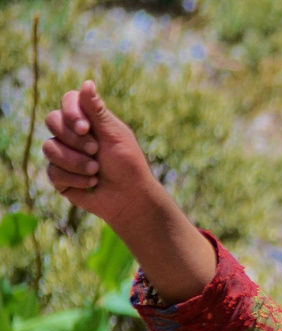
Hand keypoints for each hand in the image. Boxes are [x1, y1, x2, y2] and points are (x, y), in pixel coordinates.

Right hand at [45, 82, 161, 228]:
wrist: (131, 198)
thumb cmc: (128, 165)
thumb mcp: (115, 135)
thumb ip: (98, 111)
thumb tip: (87, 82)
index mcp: (88, 120)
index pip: (67, 101)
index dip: (71, 112)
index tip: (86, 128)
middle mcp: (71, 134)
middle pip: (52, 121)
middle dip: (75, 139)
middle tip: (96, 151)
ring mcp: (63, 154)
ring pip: (50, 148)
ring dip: (76, 162)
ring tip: (96, 171)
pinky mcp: (59, 175)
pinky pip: (53, 171)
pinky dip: (75, 179)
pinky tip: (91, 183)